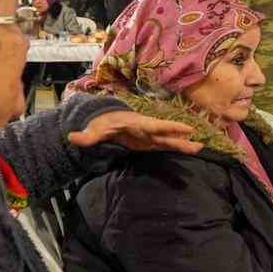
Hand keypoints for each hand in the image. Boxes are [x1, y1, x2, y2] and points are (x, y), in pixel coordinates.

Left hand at [68, 111, 203, 154]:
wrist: (107, 120)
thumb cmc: (102, 123)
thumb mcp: (94, 129)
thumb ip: (86, 135)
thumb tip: (72, 137)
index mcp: (137, 123)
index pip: (154, 125)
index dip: (169, 127)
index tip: (185, 128)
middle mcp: (146, 129)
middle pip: (165, 133)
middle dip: (179, 135)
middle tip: (196, 139)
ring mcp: (149, 137)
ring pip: (168, 141)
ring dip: (182, 144)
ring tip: (200, 148)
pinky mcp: (149, 144)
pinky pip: (165, 147)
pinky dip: (177, 148)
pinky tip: (191, 150)